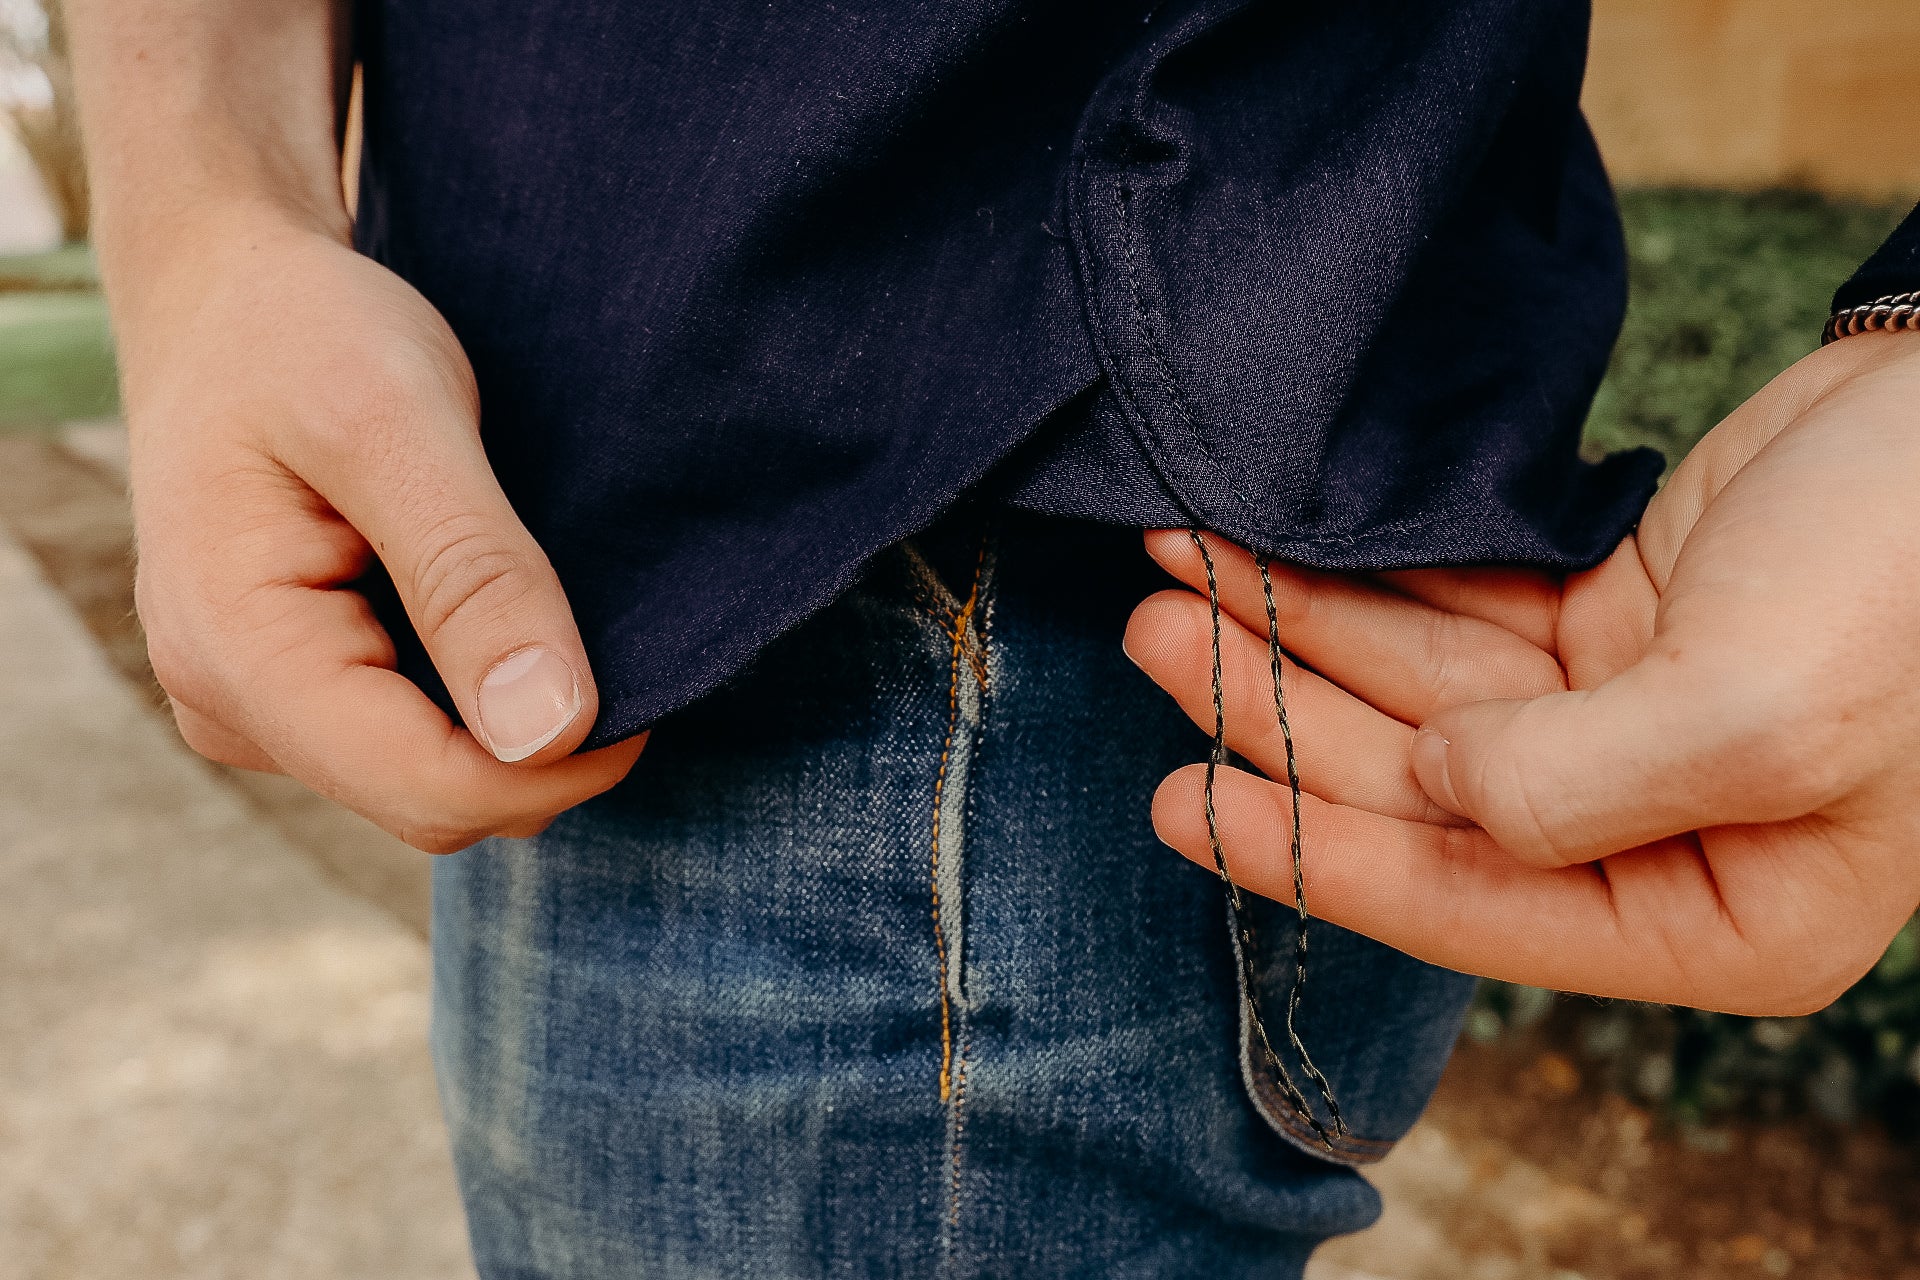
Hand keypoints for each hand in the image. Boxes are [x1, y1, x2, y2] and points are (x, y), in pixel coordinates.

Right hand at [124, 216, 644, 851]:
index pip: (431, 792)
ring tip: (544, 600)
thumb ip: (471, 574)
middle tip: (617, 628)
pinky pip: (414, 738)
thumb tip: (550, 731)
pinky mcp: (292, 691)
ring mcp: (256, 707)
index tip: (654, 682)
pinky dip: (482, 692)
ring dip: (517, 721)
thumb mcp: (395, 420)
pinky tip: (500, 610)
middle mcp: (230, 705)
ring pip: (433, 781)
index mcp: (236, 651)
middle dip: (546, 747)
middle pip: (436, 803)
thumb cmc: (303, 331)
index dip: (561, 765)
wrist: (227, 290)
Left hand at [1125, 333, 1919, 1015]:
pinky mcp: (1605, 628)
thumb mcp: (1764, 715)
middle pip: (1416, 790)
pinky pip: (1452, 614)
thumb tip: (1429, 787)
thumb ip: (1566, 791)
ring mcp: (1622, 726)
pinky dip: (1363, 581)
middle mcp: (1654, 836)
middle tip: (1155, 635)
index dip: (1310, 853)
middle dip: (1280, 712)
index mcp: (1716, 917)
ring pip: (1418, 692)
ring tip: (1179, 570)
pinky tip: (1267, 547)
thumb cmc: (1918, 576)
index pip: (1465, 903)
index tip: (1179, 803)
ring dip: (1299, 633)